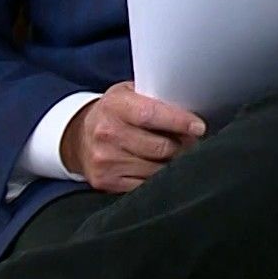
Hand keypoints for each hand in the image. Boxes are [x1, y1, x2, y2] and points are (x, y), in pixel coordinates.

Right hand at [60, 82, 205, 192]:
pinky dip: (159, 177)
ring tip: (177, 153)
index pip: (151, 114)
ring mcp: (105, 160)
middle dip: (183, 145)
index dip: (179, 121)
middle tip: (193, 141)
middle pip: (160, 147)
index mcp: (115, 106)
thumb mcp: (129, 93)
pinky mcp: (106, 181)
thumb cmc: (115, 112)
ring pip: (157, 168)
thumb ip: (155, 96)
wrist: (78, 138)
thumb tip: (191, 106)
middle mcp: (107, 133)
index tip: (199, 126)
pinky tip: (161, 167)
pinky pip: (145, 184)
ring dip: (173, 162)